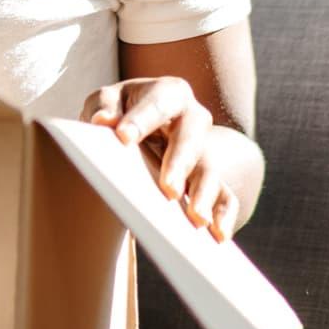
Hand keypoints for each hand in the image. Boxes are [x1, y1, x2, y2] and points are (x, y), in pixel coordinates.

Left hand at [81, 75, 258, 242]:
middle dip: (179, 163)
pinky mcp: (208, 177)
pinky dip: (224, 214)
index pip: (157, 104)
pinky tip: (218, 235)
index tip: (122, 138)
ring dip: (204, 194)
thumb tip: (103, 121)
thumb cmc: (118, 110)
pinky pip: (225, 195)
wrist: (133, 129)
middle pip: (192, 138)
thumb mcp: (106, 101)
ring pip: (210, 169)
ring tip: (195, 218)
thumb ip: (104, 107)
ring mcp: (204, 150)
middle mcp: (193, 119)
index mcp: (169, 93)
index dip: (140, 120)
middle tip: (167, 189)